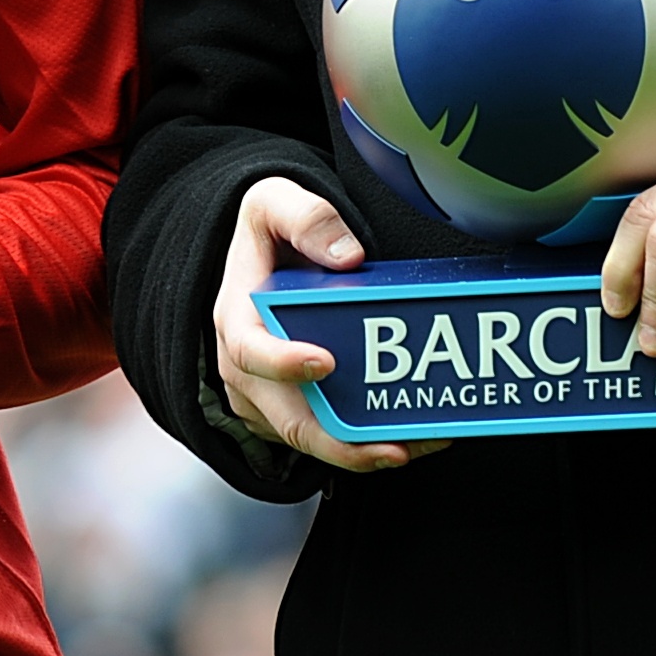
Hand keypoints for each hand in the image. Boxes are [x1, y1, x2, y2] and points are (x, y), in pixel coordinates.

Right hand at [212, 177, 446, 475]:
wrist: (260, 256)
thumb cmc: (267, 233)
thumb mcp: (273, 202)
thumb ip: (306, 217)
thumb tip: (348, 255)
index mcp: (237, 318)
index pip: (251, 351)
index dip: (284, 363)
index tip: (325, 362)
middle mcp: (246, 370)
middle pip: (288, 421)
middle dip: (340, 443)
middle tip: (392, 447)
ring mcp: (267, 397)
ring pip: (310, 440)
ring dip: (361, 452)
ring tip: (417, 445)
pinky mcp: (290, 410)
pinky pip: (324, 438)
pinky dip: (364, 445)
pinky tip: (412, 438)